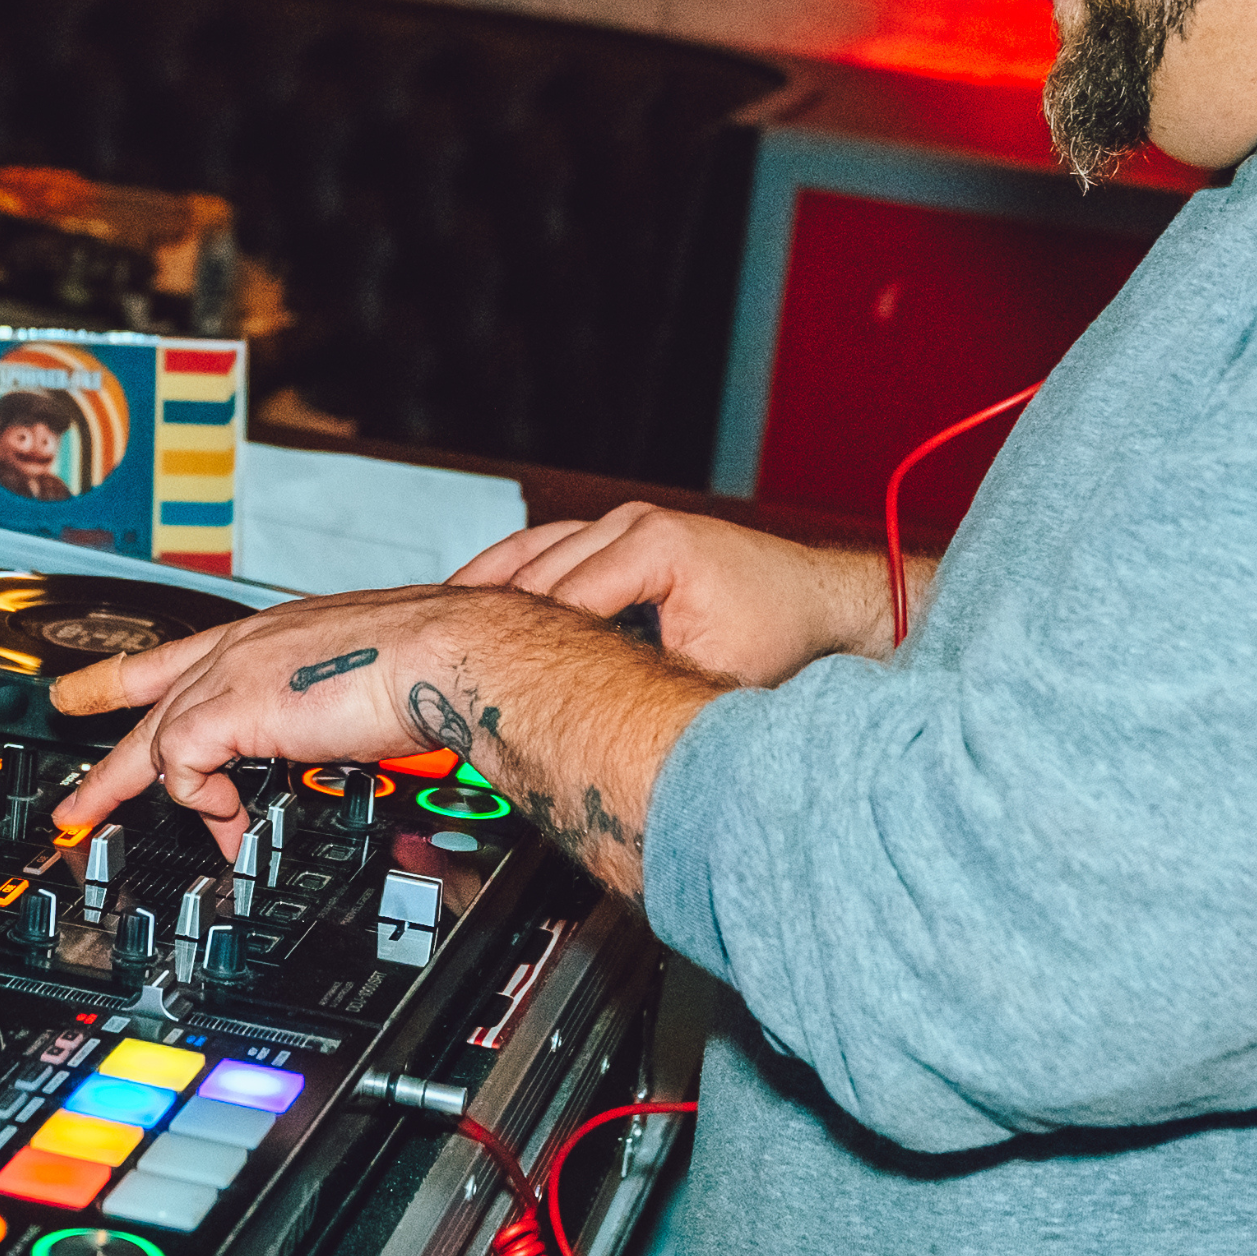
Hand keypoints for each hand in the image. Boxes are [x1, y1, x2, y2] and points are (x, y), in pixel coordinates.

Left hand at [49, 583, 718, 898]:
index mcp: (285, 633)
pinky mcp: (229, 708)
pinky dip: (199, 804)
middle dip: (101, 701)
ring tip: (89, 815)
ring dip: (121, 781)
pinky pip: (182, 767)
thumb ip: (339, 712)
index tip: (137, 686)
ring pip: (151, 730)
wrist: (454, 654)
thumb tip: (341, 746)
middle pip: (153, 680)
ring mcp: (235, 672)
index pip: (205, 649)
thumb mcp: (373, 686)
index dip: (164, 673)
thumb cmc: (440, 663)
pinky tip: (224, 825)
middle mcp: (251, 643)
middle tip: (63, 710)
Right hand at [449, 504, 889, 683]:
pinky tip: (472, 607)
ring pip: (527, 557)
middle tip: (434, 664)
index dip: (517, 653)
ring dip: (483, 596)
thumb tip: (591, 730)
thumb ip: (649, 696)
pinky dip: (507, 580)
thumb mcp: (715, 680)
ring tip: (431, 633)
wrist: (825, 607)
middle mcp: (630, 524)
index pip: (560, 603)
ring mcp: (622, 525)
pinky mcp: (619, 538)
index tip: (475, 687)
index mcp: (653, 546)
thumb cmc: (785, 636)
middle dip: (487, 624)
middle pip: (532, 578)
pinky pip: (544, 553)